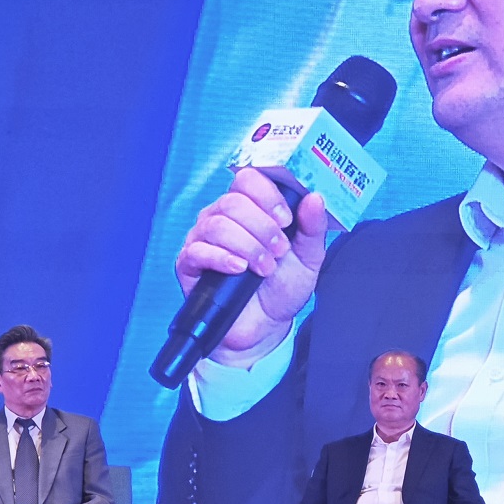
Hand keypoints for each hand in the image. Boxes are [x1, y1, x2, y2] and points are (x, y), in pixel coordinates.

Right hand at [173, 167, 329, 360]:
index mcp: (250, 208)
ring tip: (264, 267)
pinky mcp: (189, 263)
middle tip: (278, 251)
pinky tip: (239, 269)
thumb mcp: (309, 256)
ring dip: (248, 246)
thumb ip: (313, 227)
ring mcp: (203, 238)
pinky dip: (222, 258)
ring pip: (217, 224)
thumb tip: (314, 198)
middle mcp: (223, 217)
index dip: (267, 195)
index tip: (285, 219)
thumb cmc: (283, 287)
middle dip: (262, 228)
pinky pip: (197, 250)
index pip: (248, 179)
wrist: (268, 324)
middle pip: (233, 202)